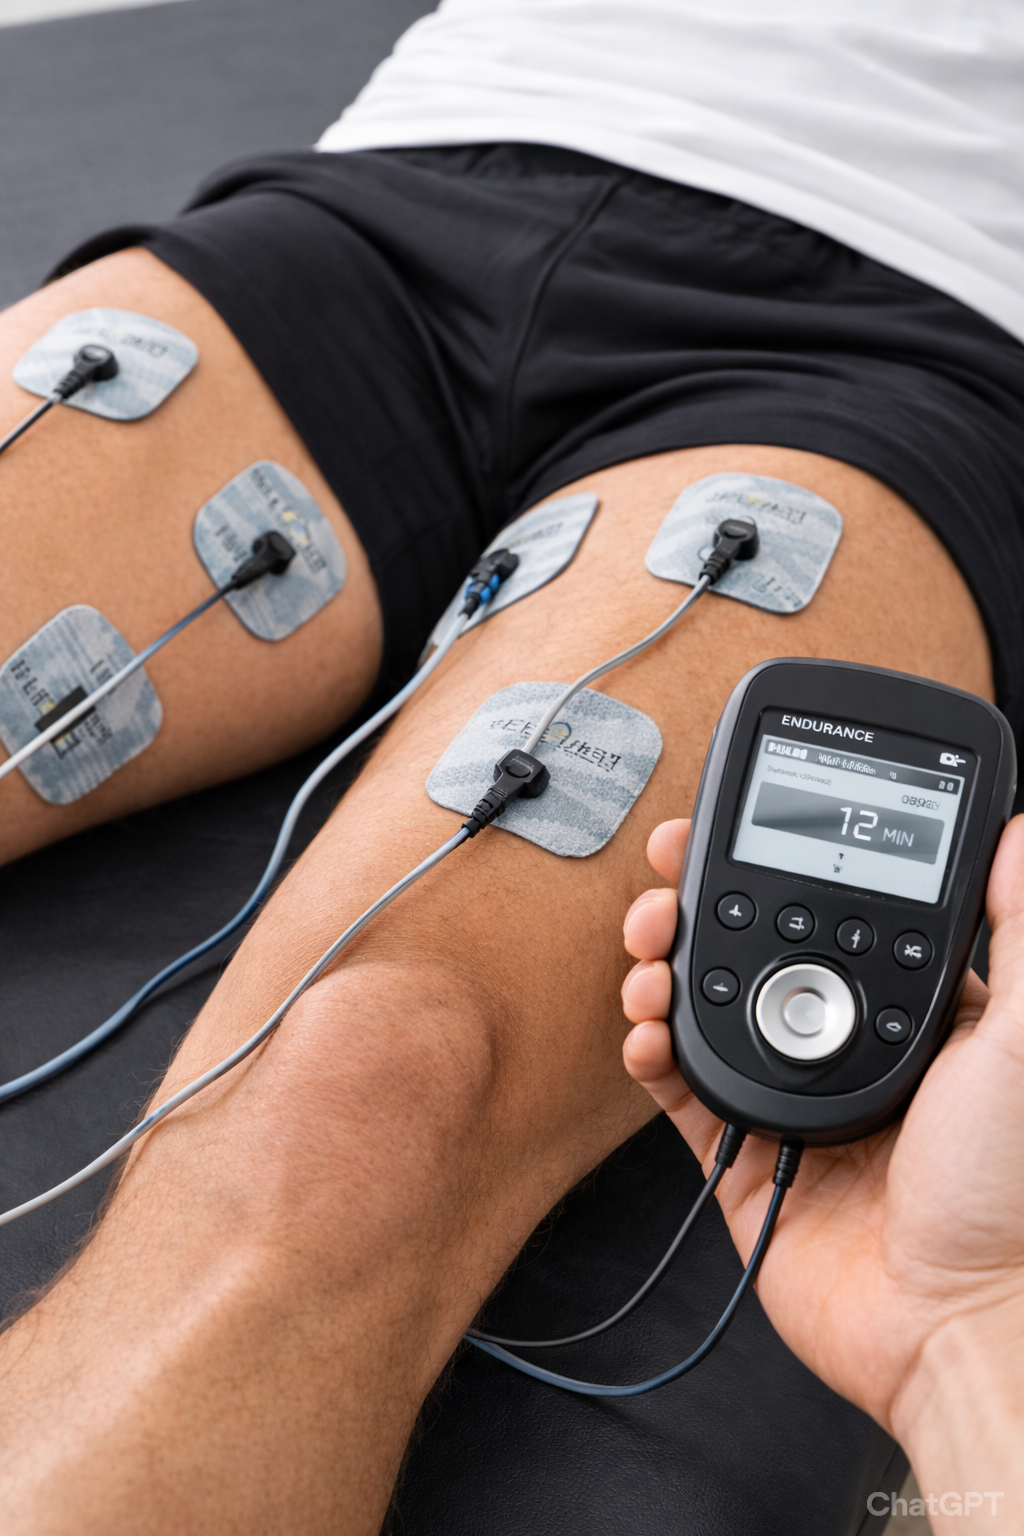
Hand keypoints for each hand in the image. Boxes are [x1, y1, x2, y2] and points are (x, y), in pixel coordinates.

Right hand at [620, 817, 1023, 1485]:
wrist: (954, 1321)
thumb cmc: (1006, 1196)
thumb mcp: (1020, 1044)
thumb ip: (1018, 933)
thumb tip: (1018, 835)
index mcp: (905, 1010)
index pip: (824, 913)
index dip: (770, 869)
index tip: (729, 831)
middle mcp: (840, 1044)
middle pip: (749, 952)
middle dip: (696, 909)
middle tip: (664, 883)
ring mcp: (788, 1098)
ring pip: (704, 1010)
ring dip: (663, 971)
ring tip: (649, 956)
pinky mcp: (742, 1156)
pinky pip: (680, 1089)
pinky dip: (652, 1052)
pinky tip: (647, 1031)